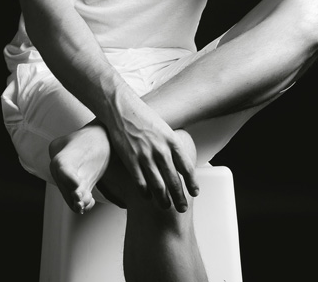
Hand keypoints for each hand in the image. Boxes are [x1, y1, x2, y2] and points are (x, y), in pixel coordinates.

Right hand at [108, 96, 198, 211]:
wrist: (122, 109)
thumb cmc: (143, 117)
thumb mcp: (164, 128)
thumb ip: (171, 145)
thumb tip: (178, 162)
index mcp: (172, 141)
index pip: (187, 167)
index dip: (192, 183)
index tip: (195, 193)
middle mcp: (161, 150)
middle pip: (174, 180)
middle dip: (180, 197)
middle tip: (182, 208)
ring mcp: (145, 156)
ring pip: (158, 186)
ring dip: (163, 200)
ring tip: (166, 207)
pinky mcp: (130, 160)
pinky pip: (140, 182)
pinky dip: (145, 193)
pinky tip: (147, 197)